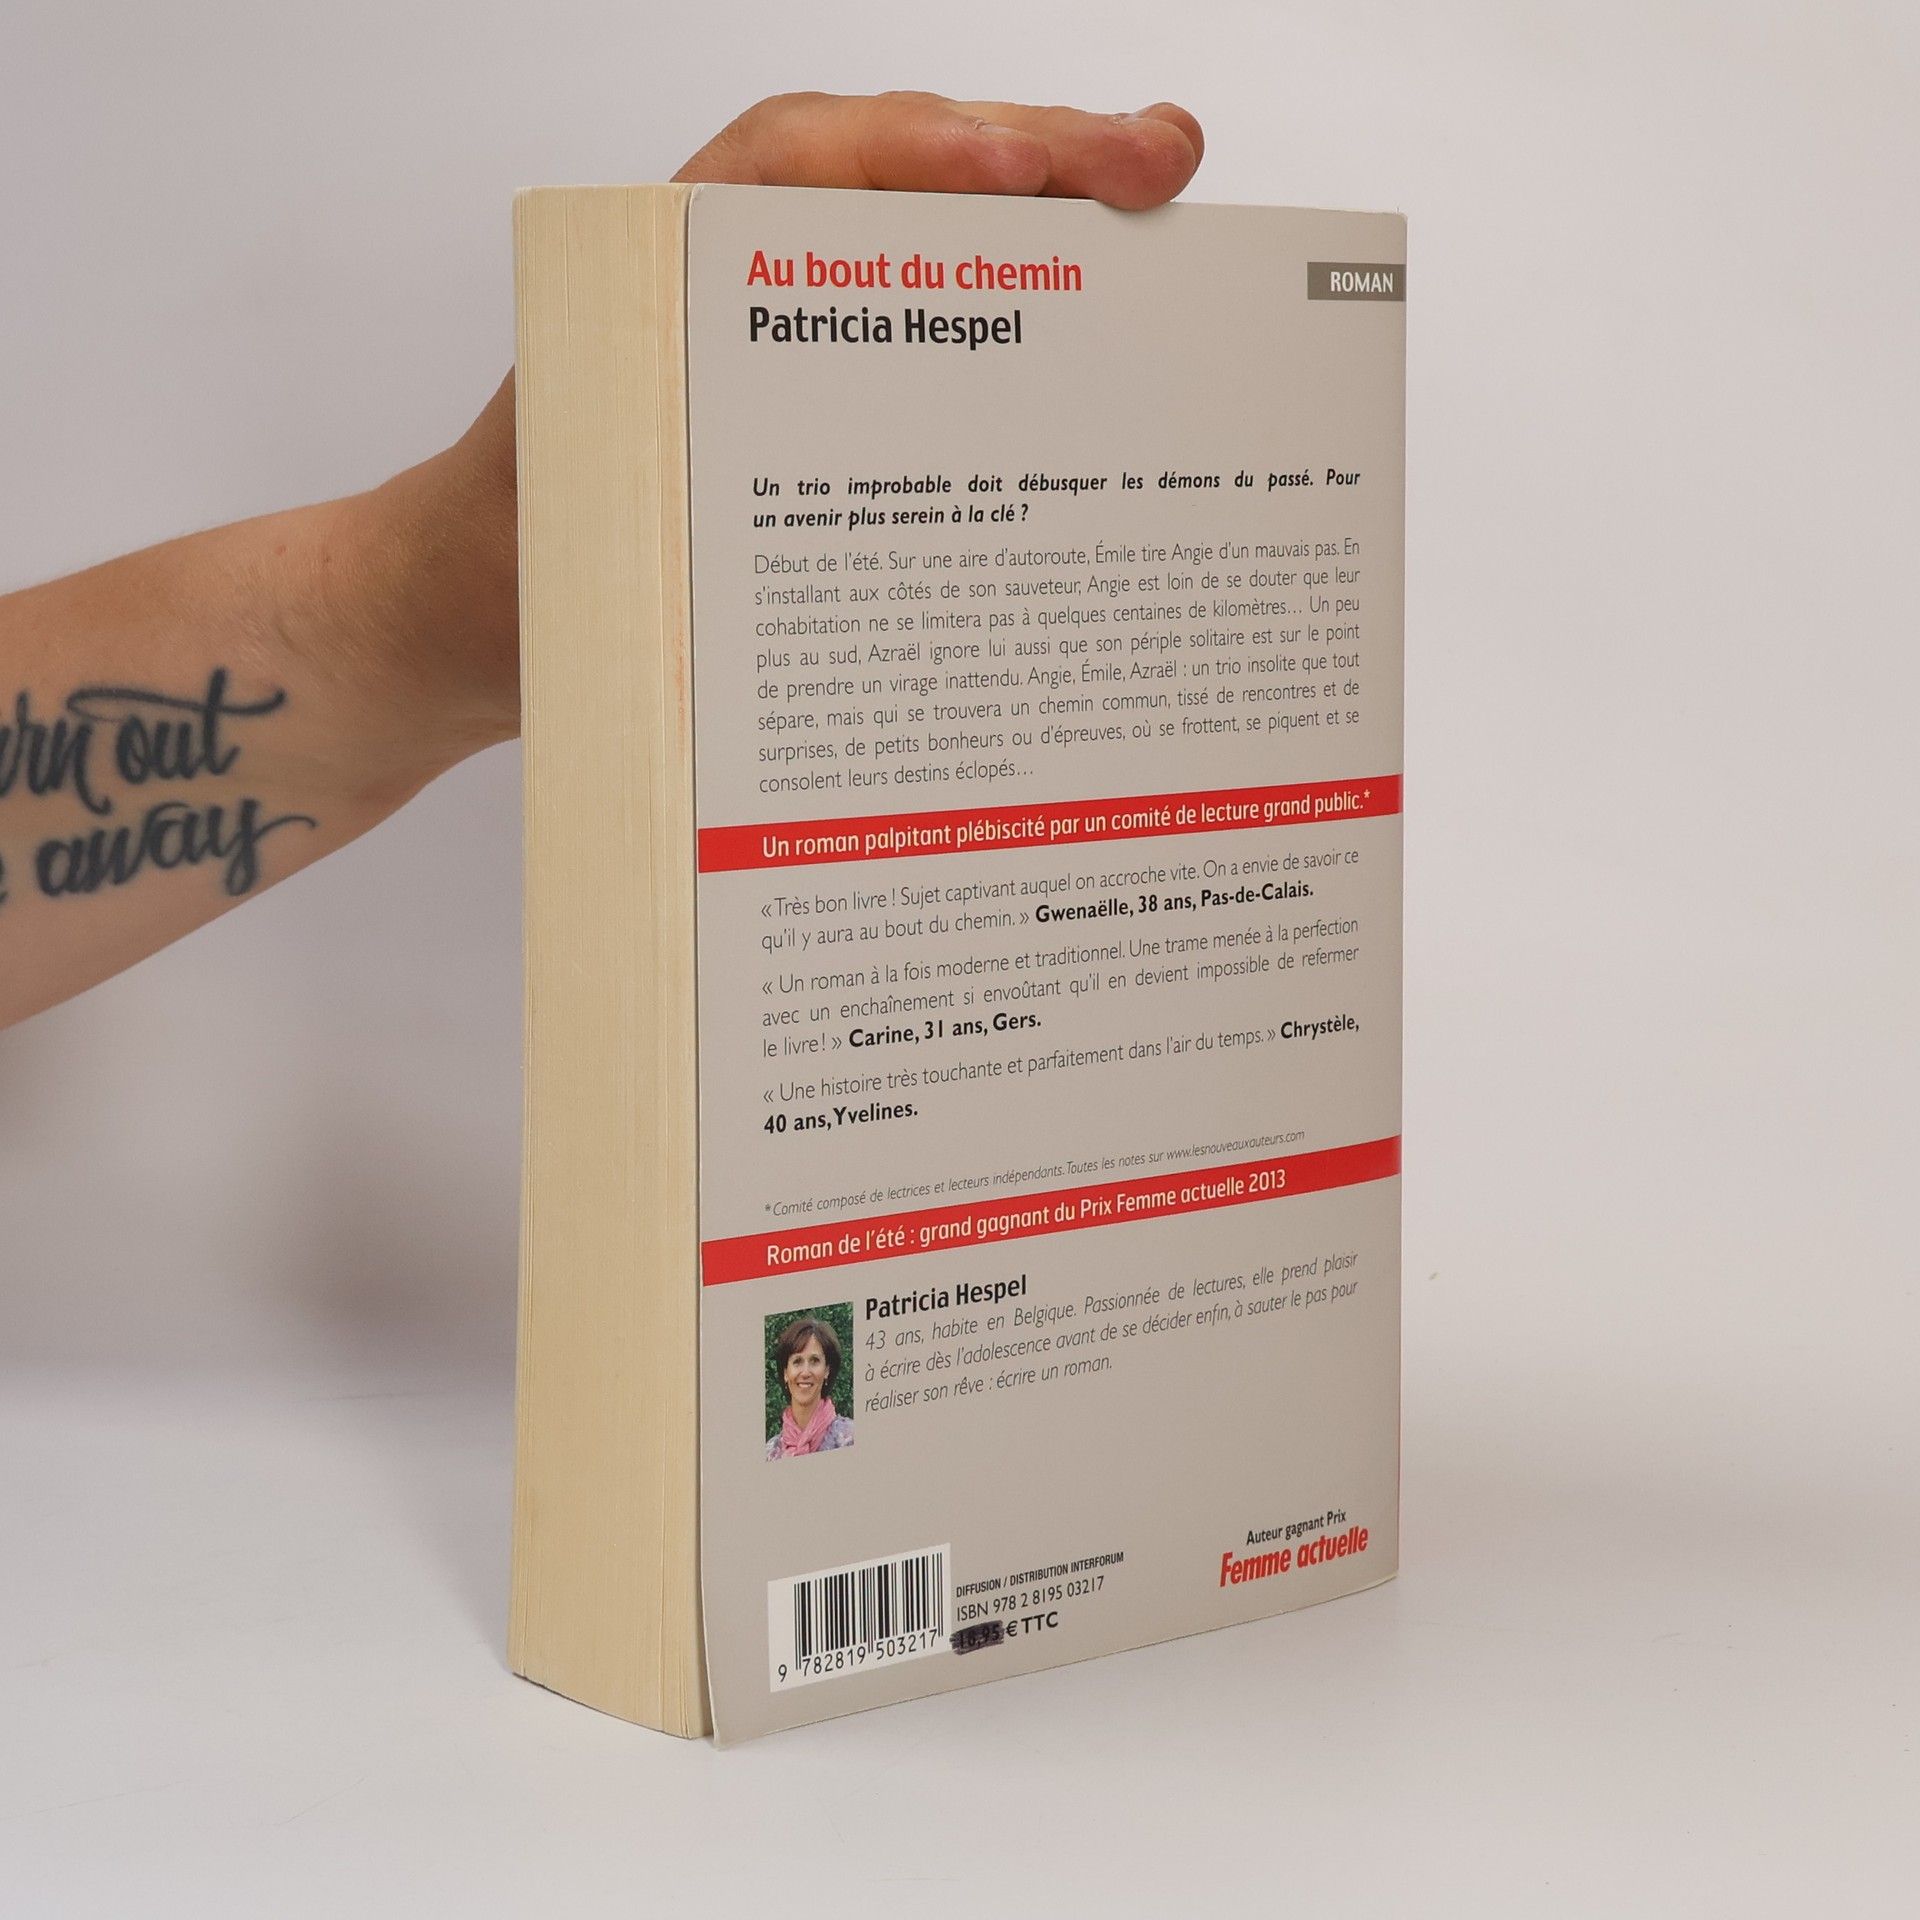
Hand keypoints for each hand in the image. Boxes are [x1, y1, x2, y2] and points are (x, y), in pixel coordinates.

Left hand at [392, 93, 1203, 767]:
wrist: (464, 620)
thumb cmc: (512, 573)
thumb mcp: (576, 541)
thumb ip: (662, 515)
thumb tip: (787, 558)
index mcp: (659, 280)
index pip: (791, 167)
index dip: (908, 155)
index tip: (1012, 172)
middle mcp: (730, 282)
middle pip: (889, 179)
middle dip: (1033, 157)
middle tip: (1162, 161)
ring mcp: (779, 332)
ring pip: (922, 237)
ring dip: (1044, 214)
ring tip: (1158, 195)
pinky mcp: (810, 391)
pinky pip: (923, 323)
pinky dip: (1014, 307)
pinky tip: (1095, 305)